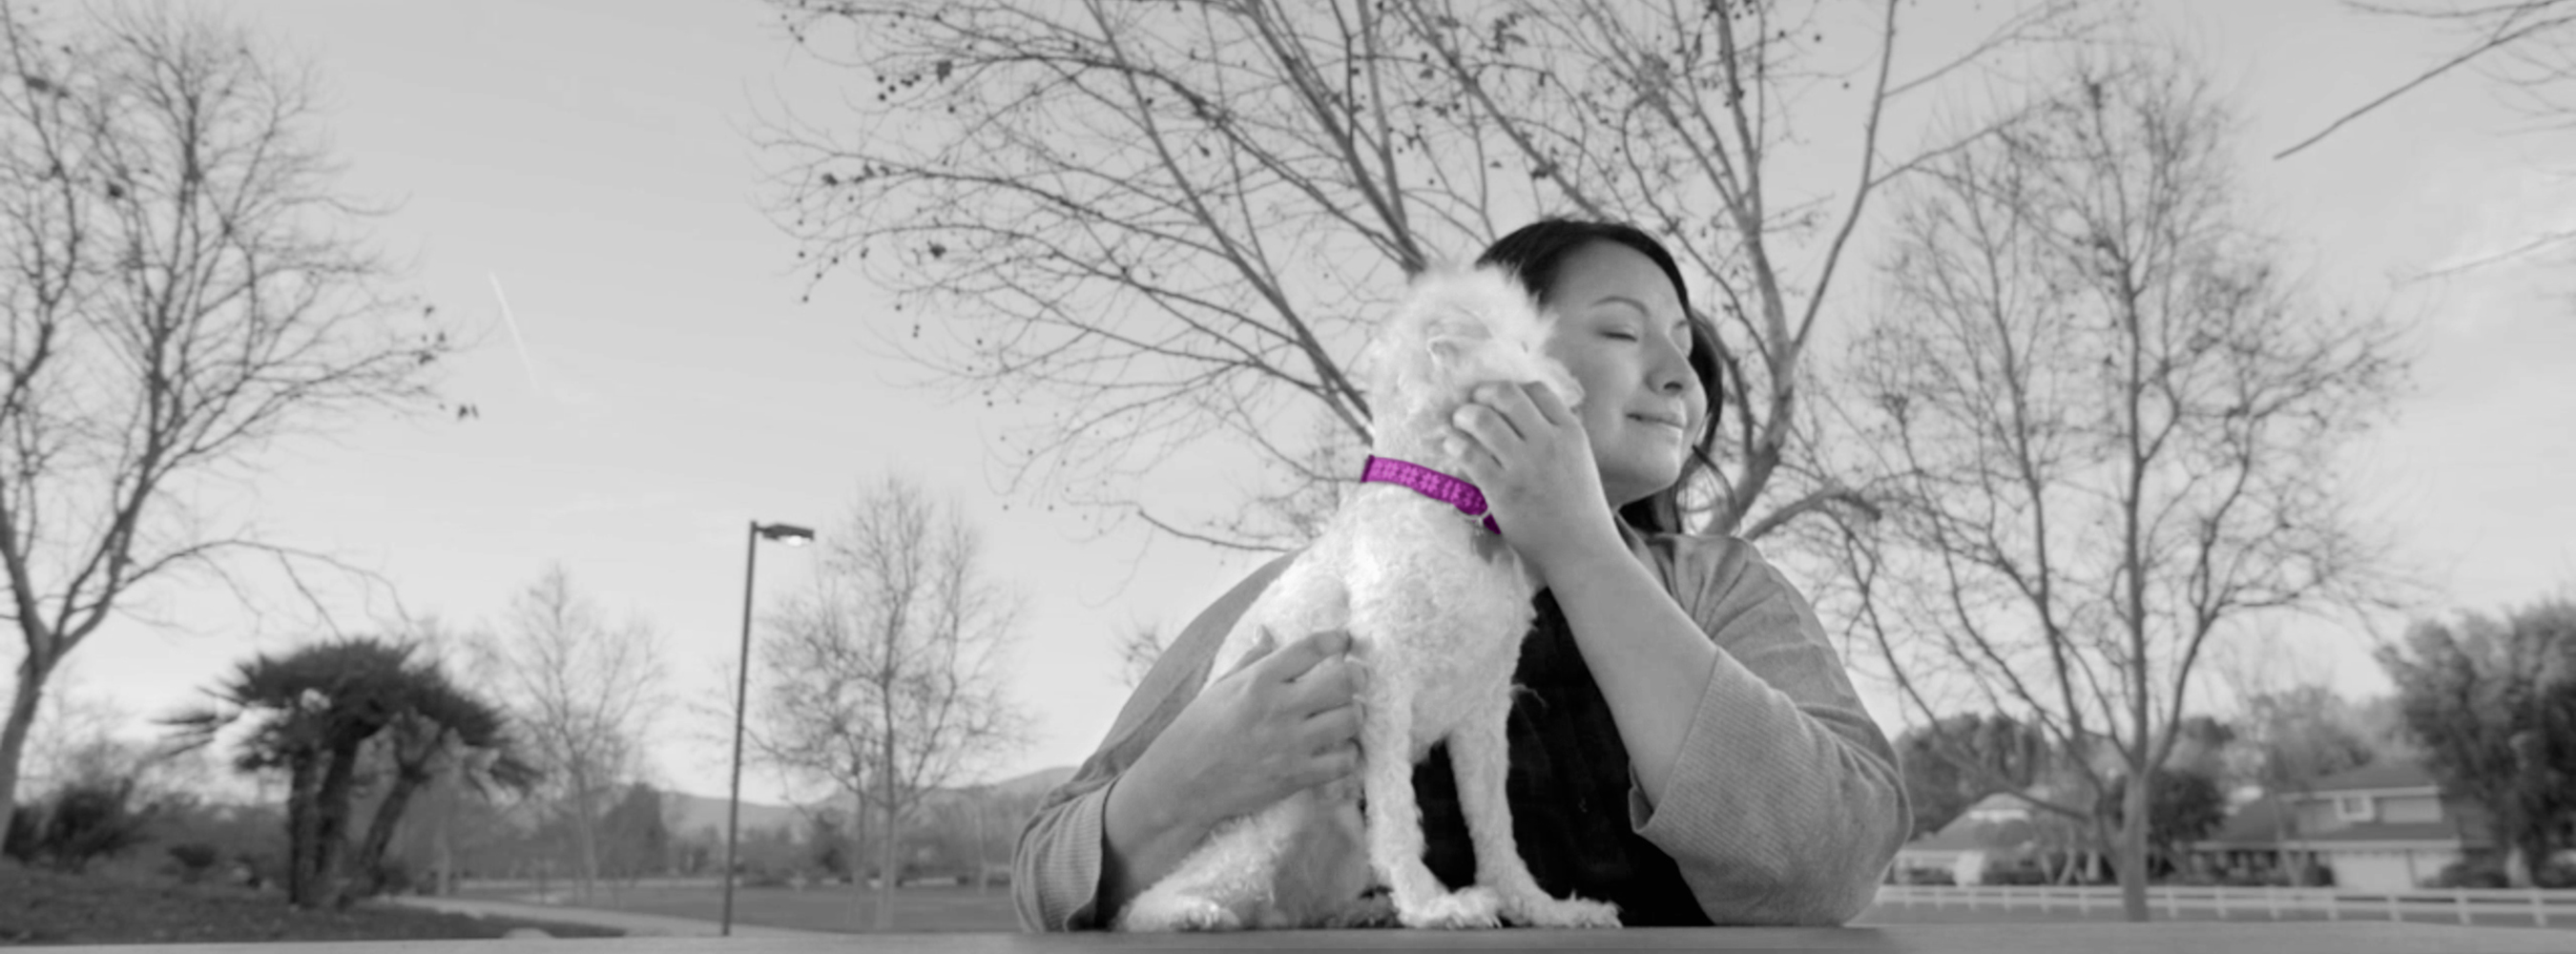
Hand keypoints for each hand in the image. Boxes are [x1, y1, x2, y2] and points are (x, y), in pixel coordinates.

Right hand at [1127, 627, 1368, 830]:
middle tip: (1356, 677)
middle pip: (1343, 682)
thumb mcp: (1220, 686)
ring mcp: (1291, 744)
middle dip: (1358, 676)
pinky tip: (1339, 748)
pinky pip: (1344, 761)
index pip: (1311, 648)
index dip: (1336, 640)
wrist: (1182, 782)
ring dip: (1355, 714)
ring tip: (1348, 713)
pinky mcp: (1297, 776)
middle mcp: (1279, 708)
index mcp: (1259, 680)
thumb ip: (1252, 658)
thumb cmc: (1198, 730)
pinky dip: (1349, 753)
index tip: (1343, 641)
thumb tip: (1267, 631)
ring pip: (1350, 719)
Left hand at [1447, 381, 1622, 577]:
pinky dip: (1454, 443)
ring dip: (1463, 416)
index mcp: (1571, 432)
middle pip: (1506, 394)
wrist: (1583, 552)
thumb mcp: (1580, 461)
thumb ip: (1557, 436)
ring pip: (1482, 419)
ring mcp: (1525, 465)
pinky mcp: (1502, 490)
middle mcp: (1549, 442)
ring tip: (1457, 425)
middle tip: (1470, 407)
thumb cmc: (1580, 510)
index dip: (1510, 389)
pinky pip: (1468, 453)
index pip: (1536, 390)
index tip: (1495, 399)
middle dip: (1481, 395)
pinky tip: (1452, 447)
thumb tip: (1523, 416)